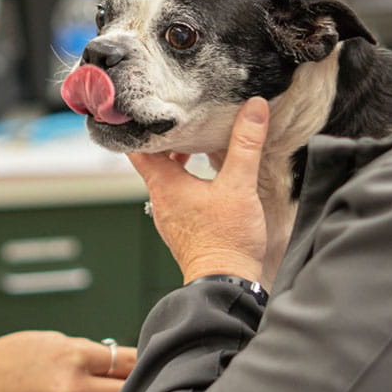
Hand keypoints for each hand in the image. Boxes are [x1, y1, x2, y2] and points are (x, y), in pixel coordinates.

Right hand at [0, 331, 136, 391]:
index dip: (144, 359)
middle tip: (147, 377)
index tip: (151, 358)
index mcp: (74, 357)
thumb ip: (91, 352)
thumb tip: (127, 361)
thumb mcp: (55, 341)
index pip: (127, 361)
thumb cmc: (16, 356)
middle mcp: (74, 389)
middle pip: (128, 391)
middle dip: (140, 383)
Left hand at [128, 97, 269, 284]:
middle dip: (166, 141)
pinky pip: (178, 197)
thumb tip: (253, 108)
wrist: (226, 283)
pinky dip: (186, 182)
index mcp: (164, 185)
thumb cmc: (227, 240)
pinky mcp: (183, 229)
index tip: (147, 108)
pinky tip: (207, 180)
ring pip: (166, 180)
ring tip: (197, 146)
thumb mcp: (239, 185)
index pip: (138, 148)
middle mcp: (161, 200)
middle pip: (153, 162)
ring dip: (178, 162)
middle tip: (182, 122)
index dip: (140, 127)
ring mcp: (170, 217)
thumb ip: (246, 144)